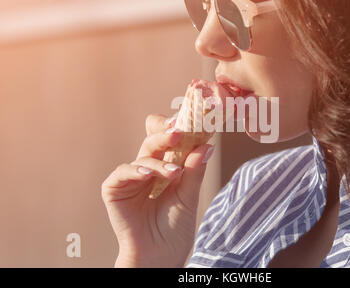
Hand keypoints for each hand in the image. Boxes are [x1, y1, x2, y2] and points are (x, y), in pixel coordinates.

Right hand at [101, 114, 213, 266]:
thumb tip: (207, 146)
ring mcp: (132, 177)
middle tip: (179, 131)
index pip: (170, 140)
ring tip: (174, 172)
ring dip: (158, 160)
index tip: (192, 120)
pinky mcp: (115, 189)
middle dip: (167, 134)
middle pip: (155, 140)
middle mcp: (148, 168)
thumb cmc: (175, 228)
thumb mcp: (189, 196)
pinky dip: (135, 170)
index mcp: (167, 167)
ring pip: (143, 155)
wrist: (160, 256)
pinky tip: (148, 174)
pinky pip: (123, 172)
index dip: (178, 129)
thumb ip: (195, 171)